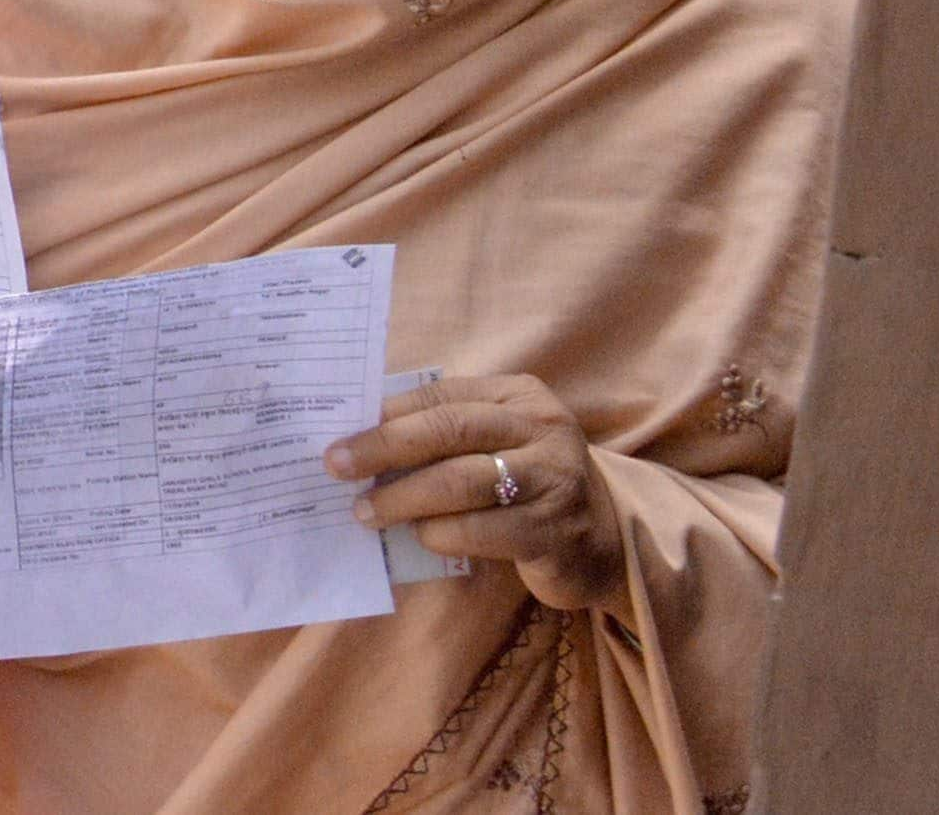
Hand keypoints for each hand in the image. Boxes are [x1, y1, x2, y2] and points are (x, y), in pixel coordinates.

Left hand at [329, 374, 622, 612]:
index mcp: (519, 396)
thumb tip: (360, 439)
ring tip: (366, 511)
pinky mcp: (556, 531)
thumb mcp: (494, 445)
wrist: (602, 543)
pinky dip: (441, 533)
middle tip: (337, 467)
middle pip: (448, 430)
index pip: (439, 396)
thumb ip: (443, 435)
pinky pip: (483, 530)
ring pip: (461, 481)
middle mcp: (542, 428)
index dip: (384, 415)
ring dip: (403, 498)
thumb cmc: (527, 486)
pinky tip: (419, 536)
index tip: (336, 434)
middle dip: (383, 448)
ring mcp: (555, 480)